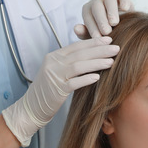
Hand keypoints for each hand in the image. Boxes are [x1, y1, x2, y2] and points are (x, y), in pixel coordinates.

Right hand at [2, 37, 118, 145]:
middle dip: (100, 50)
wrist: (31, 108)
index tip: (109, 40)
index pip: (76, 46)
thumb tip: (91, 54)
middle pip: (80, 53)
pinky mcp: (56, 91)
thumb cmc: (48, 90)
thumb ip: (69, 61)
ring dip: (96, 63)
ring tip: (111, 62)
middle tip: (116, 48)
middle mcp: (53, 63)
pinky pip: (73, 83)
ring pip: (78, 66)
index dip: (93, 42)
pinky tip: (98, 77)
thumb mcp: (56, 71)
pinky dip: (86, 79)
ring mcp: (54, 77)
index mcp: (54, 56)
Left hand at [75, 0, 133, 38]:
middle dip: (101, 20)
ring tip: (114, 23)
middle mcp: (97, 2)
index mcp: (88, 10)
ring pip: (110, 0)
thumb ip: (84, 33)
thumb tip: (76, 28)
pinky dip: (124, 1)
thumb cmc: (104, 33)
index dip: (91, 27)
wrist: (122, 28)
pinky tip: (126, 9)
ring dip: (111, 12)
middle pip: (97, 7)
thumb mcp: (94, 35)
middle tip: (106, 32)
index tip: (97, 37)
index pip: (87, 16)